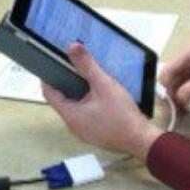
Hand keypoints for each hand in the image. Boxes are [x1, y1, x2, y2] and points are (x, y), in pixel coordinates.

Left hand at [42, 43, 161, 160]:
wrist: (142, 141)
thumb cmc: (124, 117)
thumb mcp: (104, 85)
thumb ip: (87, 66)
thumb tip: (73, 48)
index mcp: (70, 115)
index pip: (49, 93)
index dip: (48, 77)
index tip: (51, 64)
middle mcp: (73, 125)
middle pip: (62, 99)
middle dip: (66, 82)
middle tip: (73, 66)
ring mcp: (84, 131)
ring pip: (75, 107)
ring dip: (79, 93)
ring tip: (88, 78)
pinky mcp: (94, 133)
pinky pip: (85, 115)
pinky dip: (88, 103)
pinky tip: (100, 95)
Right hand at [158, 43, 189, 110]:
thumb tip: (179, 98)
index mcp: (189, 55)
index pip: (167, 71)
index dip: (166, 88)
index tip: (172, 103)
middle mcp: (187, 61)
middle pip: (169, 79)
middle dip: (171, 96)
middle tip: (178, 112)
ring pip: (176, 85)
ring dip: (177, 99)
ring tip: (182, 113)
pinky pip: (184, 89)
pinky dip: (184, 99)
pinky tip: (186, 109)